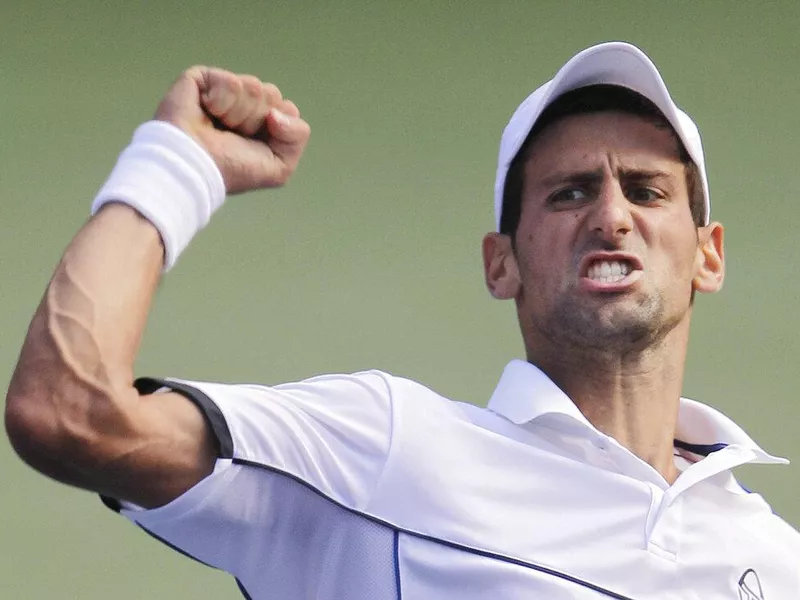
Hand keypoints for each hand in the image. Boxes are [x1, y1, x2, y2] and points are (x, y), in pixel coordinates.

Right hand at [154, 66, 310, 193]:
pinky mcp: (202, 79)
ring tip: (218, 127)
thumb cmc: (232, 170)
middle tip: (234, 136)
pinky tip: (207, 114)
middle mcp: (244, 104)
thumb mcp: (280, 166)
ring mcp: (223, 90)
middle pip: (272, 94)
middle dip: (258, 120)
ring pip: (254, 87)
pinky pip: (231, 82)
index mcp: (261, 122)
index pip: (287, 108)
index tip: (256, 145)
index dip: (278, 127)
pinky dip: (222, 103)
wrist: (196, 166)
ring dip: (239, 115)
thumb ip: (297, 136)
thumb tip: (277, 110)